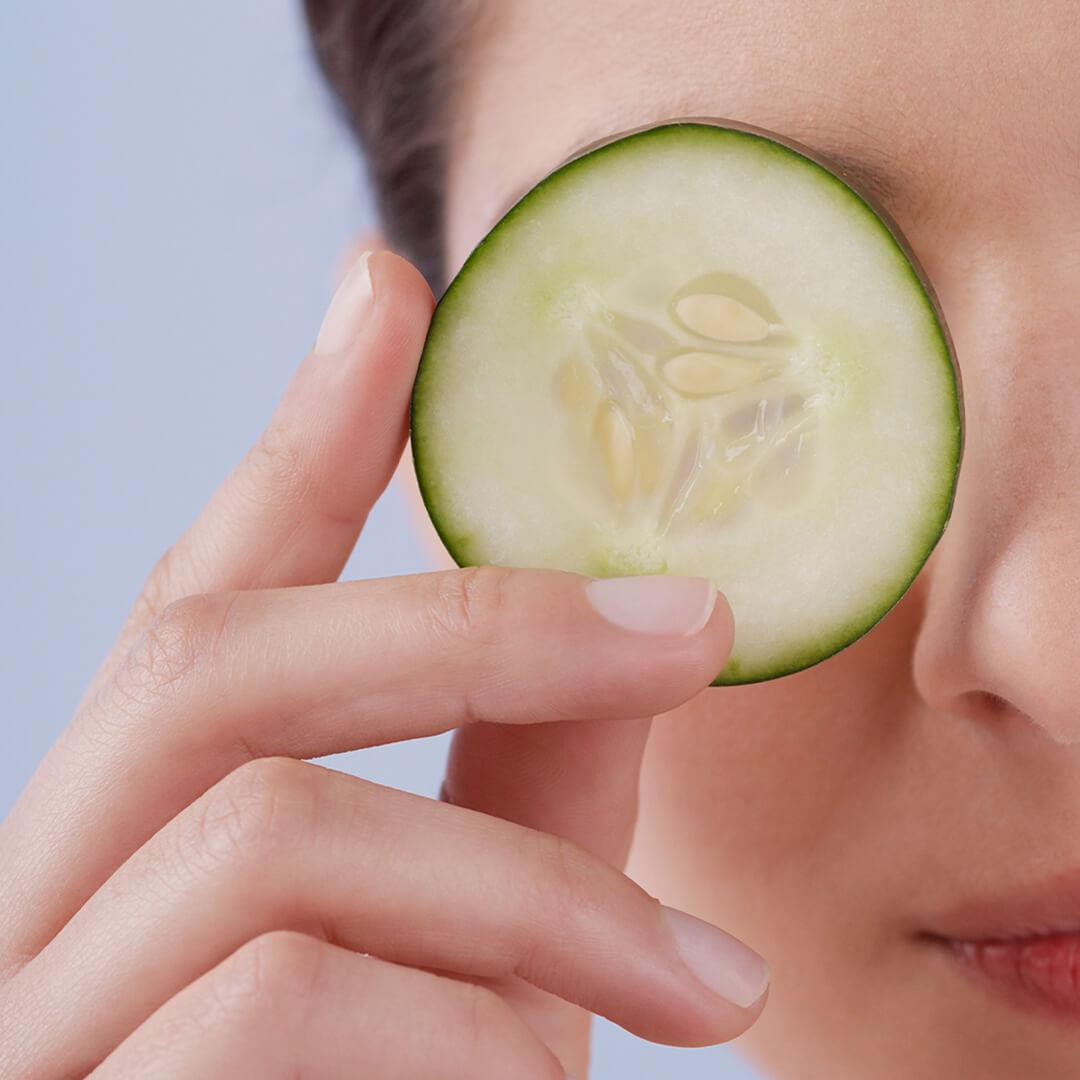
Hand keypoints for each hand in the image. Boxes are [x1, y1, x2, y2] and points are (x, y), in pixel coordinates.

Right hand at [0, 250, 766, 1078]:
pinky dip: (464, 1037)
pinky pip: (277, 1002)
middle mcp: (39, 907)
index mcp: (138, 847)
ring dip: (526, 899)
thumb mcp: (497, 968)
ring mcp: (34, 1022)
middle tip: (695, 614)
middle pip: (217, 662)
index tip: (384, 281)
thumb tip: (644, 617)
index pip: (198, 594)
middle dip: (478, 615)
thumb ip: (540, 792)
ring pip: (279, 839)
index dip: (294, 428)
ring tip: (696, 996)